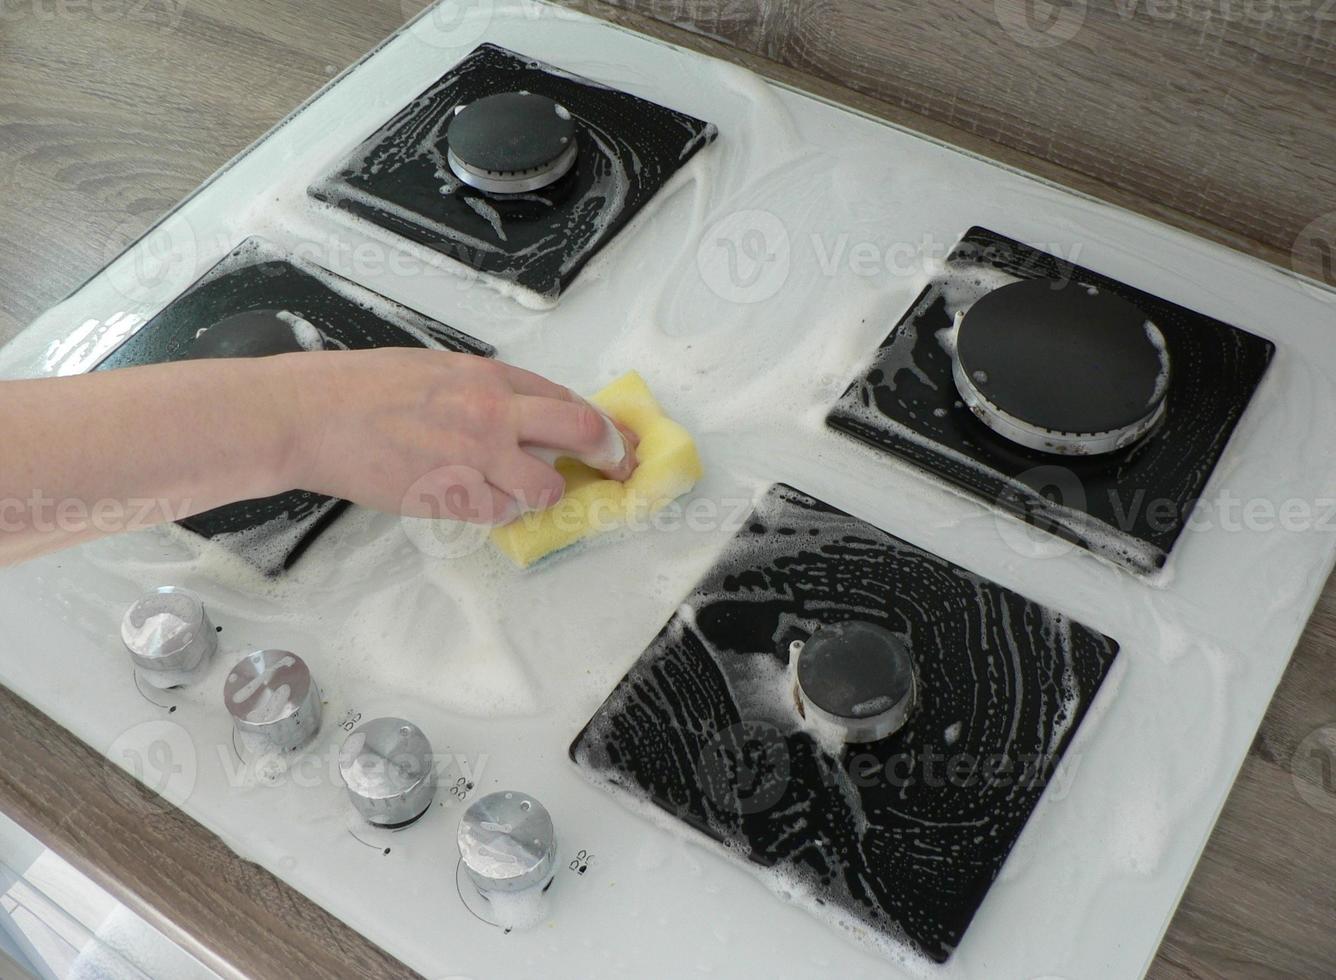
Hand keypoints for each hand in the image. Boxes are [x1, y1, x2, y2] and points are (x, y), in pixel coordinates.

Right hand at [281, 349, 638, 524]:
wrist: (311, 416)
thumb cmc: (360, 389)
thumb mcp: (434, 370)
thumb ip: (482, 390)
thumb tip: (520, 413)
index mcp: (487, 375)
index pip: (566, 398)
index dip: (600, 423)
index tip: (618, 439)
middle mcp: (492, 411)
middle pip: (579, 431)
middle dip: (609, 455)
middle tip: (617, 471)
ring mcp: (474, 455)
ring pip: (545, 486)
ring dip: (545, 493)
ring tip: (526, 491)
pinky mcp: (451, 495)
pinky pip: (501, 513)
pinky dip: (501, 511)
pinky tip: (485, 502)